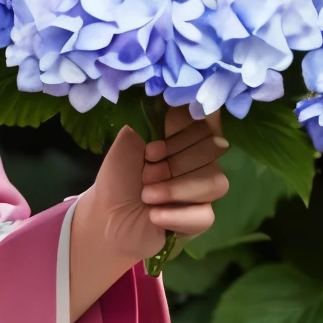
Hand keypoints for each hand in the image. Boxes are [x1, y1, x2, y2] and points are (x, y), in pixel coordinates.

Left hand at [67, 107, 227, 320]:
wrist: (106, 219)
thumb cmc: (116, 179)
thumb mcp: (127, 144)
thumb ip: (149, 122)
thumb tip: (172, 103)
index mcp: (182, 138)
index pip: (206, 122)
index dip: (184, 132)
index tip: (152, 149)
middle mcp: (199, 161)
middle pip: (214, 150)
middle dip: (175, 163)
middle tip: (145, 174)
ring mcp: (203, 191)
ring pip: (216, 182)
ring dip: (176, 188)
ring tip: (147, 196)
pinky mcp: (200, 220)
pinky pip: (205, 214)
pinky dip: (176, 215)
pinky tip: (154, 215)